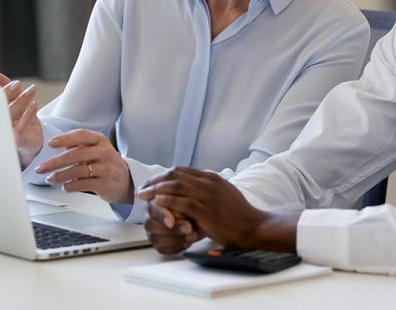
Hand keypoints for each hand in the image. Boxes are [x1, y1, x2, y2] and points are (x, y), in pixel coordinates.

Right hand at [0, 71, 42, 166]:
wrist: (32, 139)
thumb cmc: (19, 117)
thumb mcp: (14, 98)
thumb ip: (4, 85)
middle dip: (5, 93)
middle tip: (16, 84)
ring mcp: (4, 133)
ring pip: (9, 115)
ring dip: (21, 101)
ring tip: (31, 90)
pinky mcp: (16, 140)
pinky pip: (21, 126)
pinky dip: (28, 114)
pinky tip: (34, 105)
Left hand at [35, 129, 133, 203]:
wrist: (126, 180)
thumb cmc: (104, 163)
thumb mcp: (94, 149)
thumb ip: (77, 146)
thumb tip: (56, 144)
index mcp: (100, 140)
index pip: (81, 135)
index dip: (65, 138)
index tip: (51, 143)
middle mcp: (104, 152)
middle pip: (77, 154)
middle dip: (56, 161)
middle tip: (41, 168)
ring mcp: (106, 168)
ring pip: (79, 170)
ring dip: (60, 175)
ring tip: (50, 179)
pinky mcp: (105, 184)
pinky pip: (83, 184)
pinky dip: (71, 185)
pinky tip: (65, 186)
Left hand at [138, 167, 297, 250]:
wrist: (253, 225)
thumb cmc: (239, 213)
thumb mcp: (224, 192)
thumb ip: (209, 187)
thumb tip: (195, 186)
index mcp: (212, 178)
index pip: (182, 170)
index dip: (163, 176)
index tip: (152, 182)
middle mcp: (209, 183)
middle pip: (175, 175)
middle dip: (155, 181)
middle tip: (143, 188)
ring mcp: (208, 196)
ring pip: (176, 186)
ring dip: (156, 190)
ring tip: (144, 195)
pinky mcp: (207, 211)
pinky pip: (183, 202)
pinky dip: (168, 201)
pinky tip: (158, 203)